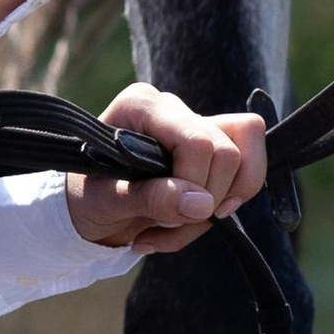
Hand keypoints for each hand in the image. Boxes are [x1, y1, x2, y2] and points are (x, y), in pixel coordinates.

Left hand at [65, 84, 266, 256]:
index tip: (167, 214)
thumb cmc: (87, 198)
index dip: (194, 182)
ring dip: (213, 211)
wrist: (89, 212)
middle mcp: (174, 109)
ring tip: (170, 227)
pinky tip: (186, 223)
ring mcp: (197, 127)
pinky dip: (220, 212)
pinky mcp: (213, 150)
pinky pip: (245, 177)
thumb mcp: (104, 202)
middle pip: (229, 152)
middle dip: (204, 201)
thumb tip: (201, 204)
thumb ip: (149, 198)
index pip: (198, 140)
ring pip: (246, 163)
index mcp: (142, 106)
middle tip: (163, 222)